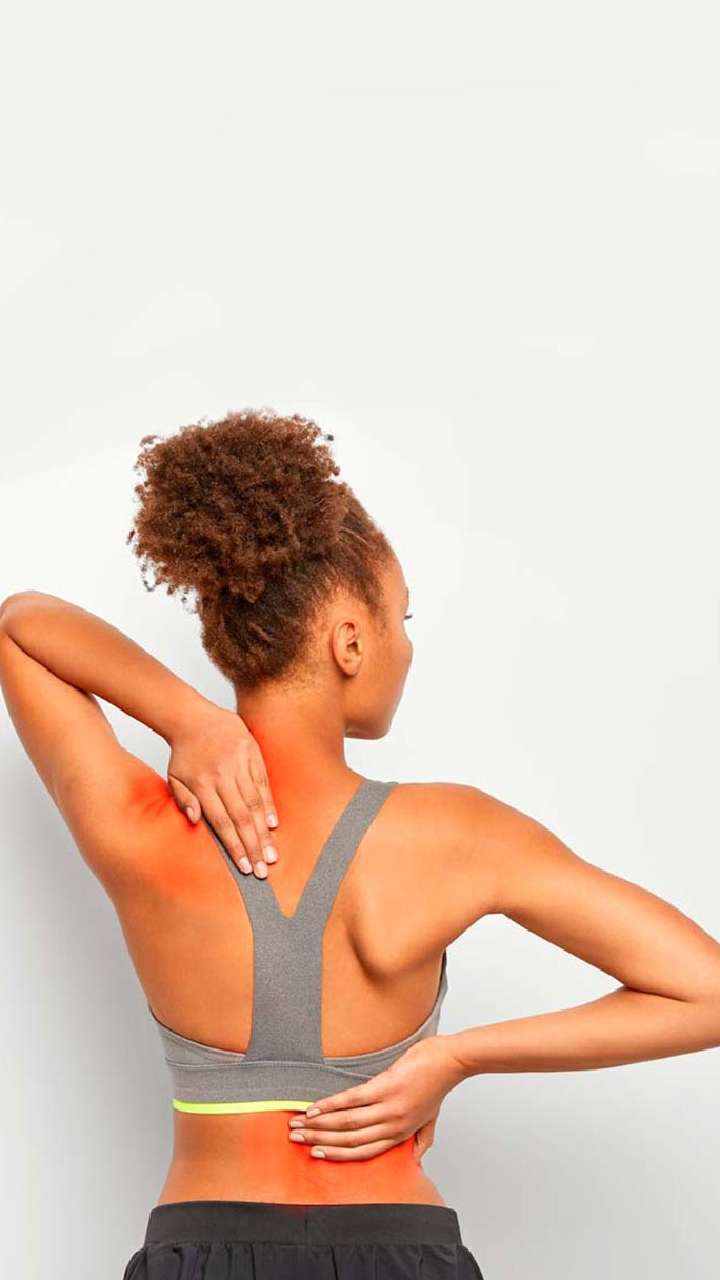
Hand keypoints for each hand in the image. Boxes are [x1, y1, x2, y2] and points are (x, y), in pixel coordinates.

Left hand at [166, 703, 278, 876]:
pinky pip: (263, 782)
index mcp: (202, 785)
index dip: (234, 845)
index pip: (221, 822)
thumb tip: (195, 821)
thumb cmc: (184, 753)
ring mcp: (239, 764)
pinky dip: (269, 804)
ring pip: (254, 802)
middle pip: (241, 817)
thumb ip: (183, 800)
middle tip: (264, 870)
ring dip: (264, 830)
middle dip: (253, 845)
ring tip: (272, 852)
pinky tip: (274, 823)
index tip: (244, 866)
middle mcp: (222, 776)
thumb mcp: (174, 778)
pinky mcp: (252, 753)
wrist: (194, 717)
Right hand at [286, 1034, 466, 1161]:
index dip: (336, 1154)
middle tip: (296, 1139)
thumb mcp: (431, 1120)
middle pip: (349, 1140)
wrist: (450, 1062)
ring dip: (319, 1124)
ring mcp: (388, 1107)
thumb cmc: (438, 1085)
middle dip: (319, 1140)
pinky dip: (330, 1105)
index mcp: (399, 1135)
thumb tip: (415, 1161)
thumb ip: (421, 1141)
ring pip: (347, 1123)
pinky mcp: (386, 1087)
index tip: (315, 1153)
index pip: (362, 1152)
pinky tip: (314, 1107)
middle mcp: (392, 1126)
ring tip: (298, 1124)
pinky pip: (352, 1100)